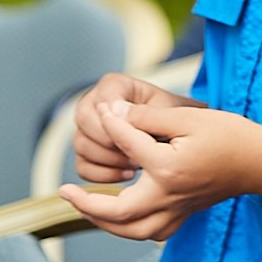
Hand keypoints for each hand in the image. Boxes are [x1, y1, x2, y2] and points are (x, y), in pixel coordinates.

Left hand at [60, 100, 261, 240]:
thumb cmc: (229, 136)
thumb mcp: (189, 118)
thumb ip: (146, 118)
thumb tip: (111, 113)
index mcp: (168, 169)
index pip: (126, 145)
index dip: (112, 123)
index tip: (104, 110)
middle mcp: (169, 197)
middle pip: (117, 212)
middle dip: (86, 203)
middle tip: (64, 190)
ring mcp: (177, 210)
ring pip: (131, 230)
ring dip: (103, 222)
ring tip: (85, 207)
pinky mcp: (184, 215)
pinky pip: (150, 233)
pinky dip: (130, 228)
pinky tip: (122, 217)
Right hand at [71, 71, 199, 184]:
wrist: (179, 132)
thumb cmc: (174, 116)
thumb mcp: (167, 110)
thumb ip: (145, 112)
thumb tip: (119, 113)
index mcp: (114, 86)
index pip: (100, 102)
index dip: (115, 123)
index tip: (137, 137)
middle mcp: (93, 103)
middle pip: (84, 123)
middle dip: (111, 143)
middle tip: (137, 154)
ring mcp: (86, 128)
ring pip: (81, 146)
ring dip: (109, 160)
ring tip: (137, 164)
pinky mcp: (86, 151)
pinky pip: (82, 167)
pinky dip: (103, 175)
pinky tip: (128, 174)